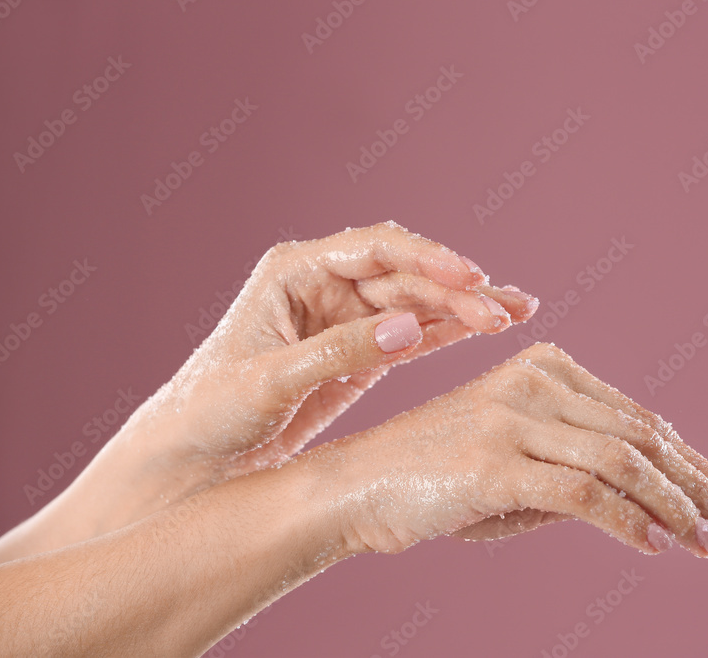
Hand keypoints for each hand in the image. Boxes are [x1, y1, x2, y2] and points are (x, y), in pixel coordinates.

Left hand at [128, 221, 538, 482]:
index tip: (470, 274)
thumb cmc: (210, 411)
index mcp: (293, 273)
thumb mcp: (268, 381)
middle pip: (405, 275)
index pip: (373, 249)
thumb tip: (408, 326)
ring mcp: (345, 319)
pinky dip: (451, 331)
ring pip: (417, 302)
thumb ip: (338, 351)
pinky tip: (489, 327)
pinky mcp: (360, 354)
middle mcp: (324, 287)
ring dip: (464, 307)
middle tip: (502, 311)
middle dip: (456, 288)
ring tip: (515, 313)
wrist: (192, 458)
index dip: (426, 257)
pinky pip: (415, 335)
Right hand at [308, 342, 707, 557]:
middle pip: (642, 435)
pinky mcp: (494, 459)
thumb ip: (582, 471)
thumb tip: (660, 508)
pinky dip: (631, 521)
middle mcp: (534, 382)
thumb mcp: (520, 469)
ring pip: (624, 461)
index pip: (639, 418)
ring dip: (679, 507)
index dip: (693, 461)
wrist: (354, 488)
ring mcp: (513, 417)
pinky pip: (585, 491)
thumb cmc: (436, 481)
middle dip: (701, 485)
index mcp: (544, 368)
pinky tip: (662, 546)